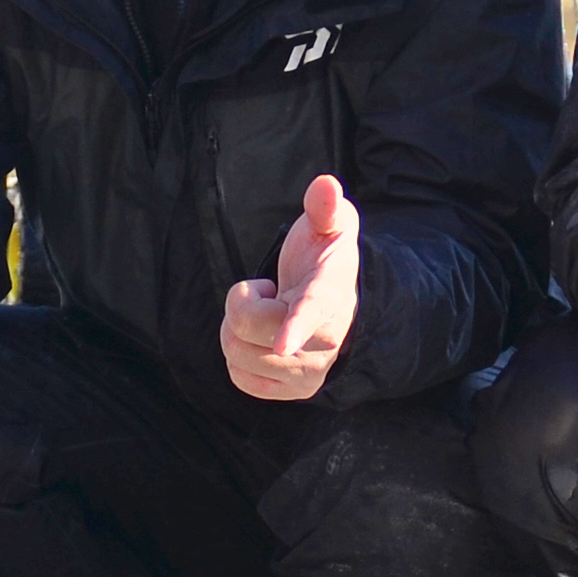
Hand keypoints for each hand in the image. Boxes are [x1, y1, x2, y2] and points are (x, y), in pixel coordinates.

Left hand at [221, 174, 362, 401]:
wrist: (341, 306)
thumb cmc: (326, 260)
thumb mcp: (332, 226)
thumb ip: (326, 207)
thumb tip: (325, 184)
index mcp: (330, 296)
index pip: (312, 311)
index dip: (295, 325)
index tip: (283, 342)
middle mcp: (325, 342)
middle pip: (244, 325)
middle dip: (240, 299)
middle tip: (266, 290)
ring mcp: (309, 372)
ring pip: (236, 353)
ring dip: (239, 329)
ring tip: (269, 315)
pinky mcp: (293, 392)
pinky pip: (240, 379)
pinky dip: (240, 358)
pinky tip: (263, 342)